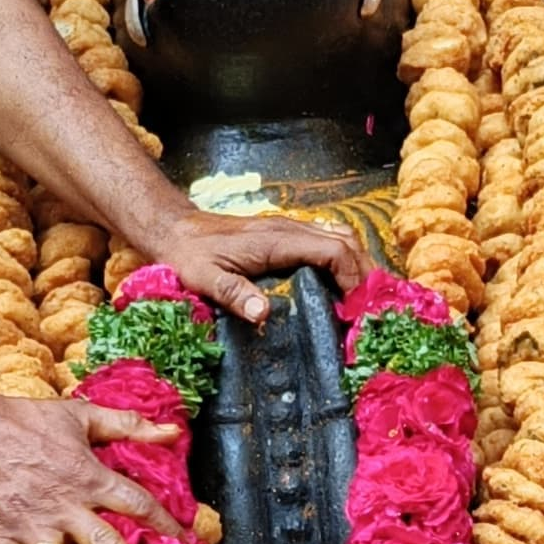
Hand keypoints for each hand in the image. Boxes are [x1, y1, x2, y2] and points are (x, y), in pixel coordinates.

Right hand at [0, 382, 186, 543]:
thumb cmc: (24, 417)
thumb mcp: (80, 414)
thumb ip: (128, 424)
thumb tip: (174, 430)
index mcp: (87, 476)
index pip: (135, 503)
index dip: (164, 522)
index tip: (185, 542)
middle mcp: (64, 506)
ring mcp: (31, 525)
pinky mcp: (0, 535)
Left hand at [146, 204, 364, 323]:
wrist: (174, 230)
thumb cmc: (188, 255)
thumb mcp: (204, 279)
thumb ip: (233, 294)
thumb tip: (262, 314)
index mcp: (277, 239)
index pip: (333, 249)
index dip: (352, 276)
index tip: (356, 308)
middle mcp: (289, 229)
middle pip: (345, 240)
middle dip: (364, 271)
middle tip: (369, 308)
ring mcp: (288, 229)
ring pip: (339, 236)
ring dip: (357, 263)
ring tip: (362, 298)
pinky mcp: (284, 235)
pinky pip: (326, 241)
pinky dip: (343, 259)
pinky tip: (341, 285)